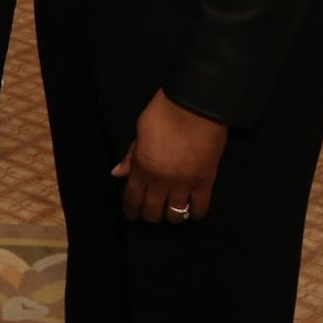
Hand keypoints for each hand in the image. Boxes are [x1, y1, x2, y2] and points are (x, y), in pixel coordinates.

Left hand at [112, 89, 228, 223]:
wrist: (194, 105)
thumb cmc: (163, 113)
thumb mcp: (140, 132)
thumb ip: (130, 156)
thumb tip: (117, 173)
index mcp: (141, 167)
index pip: (132, 199)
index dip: (131, 211)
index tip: (132, 215)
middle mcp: (160, 180)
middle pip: (152, 212)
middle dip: (149, 217)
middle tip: (150, 215)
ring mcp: (183, 183)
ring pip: (175, 215)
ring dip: (172, 217)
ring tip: (171, 213)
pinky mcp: (205, 181)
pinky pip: (200, 207)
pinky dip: (196, 213)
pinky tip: (192, 212)